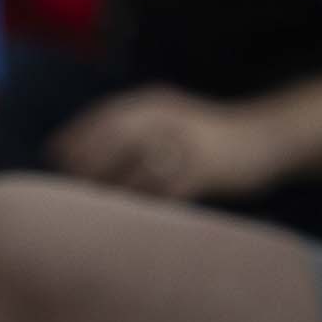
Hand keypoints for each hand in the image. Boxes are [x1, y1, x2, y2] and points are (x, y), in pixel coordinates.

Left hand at [51, 87, 267, 205]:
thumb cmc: (206, 135)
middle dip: (90, 164)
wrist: (265, 138)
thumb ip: (130, 128)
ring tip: (97, 210)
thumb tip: (74, 153)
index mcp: (155, 103)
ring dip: (115, 191)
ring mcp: (188, 143)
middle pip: (116, 140)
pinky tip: (135, 218)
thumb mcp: (168, 117)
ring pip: (139, 169)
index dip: (78, 136)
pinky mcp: (206, 170)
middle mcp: (169, 117)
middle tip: (72, 189)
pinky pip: (167, 192)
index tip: (56, 157)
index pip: (106, 116)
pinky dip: (147, 205)